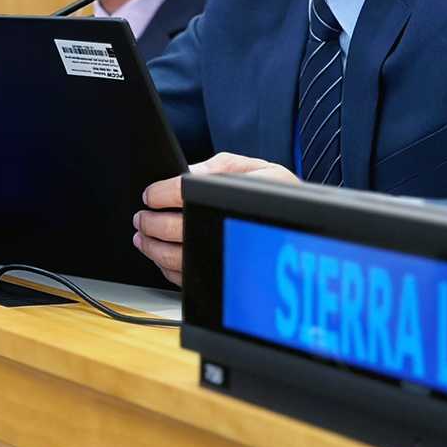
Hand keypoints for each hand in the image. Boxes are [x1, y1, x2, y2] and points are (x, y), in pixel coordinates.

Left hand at [133, 152, 298, 285]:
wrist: (306, 232)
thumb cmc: (282, 198)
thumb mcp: (256, 169)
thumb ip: (219, 168)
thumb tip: (187, 171)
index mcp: (232, 196)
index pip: (184, 192)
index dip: (161, 193)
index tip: (150, 195)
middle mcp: (224, 228)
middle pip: (172, 228)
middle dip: (149, 222)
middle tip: (141, 217)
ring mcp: (221, 256)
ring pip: (173, 258)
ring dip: (151, 247)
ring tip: (143, 237)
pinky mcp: (219, 277)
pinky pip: (184, 279)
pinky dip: (166, 268)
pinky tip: (160, 257)